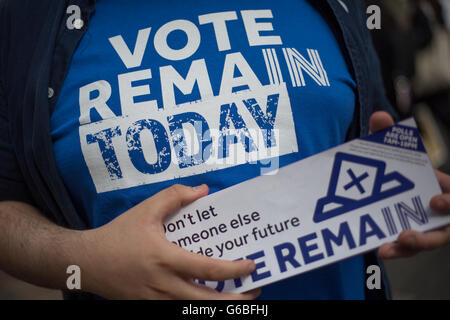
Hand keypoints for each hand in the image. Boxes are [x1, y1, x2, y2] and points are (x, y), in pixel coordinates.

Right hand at [79, 184, 259, 298]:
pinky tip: (206, 299)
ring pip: (193, 311)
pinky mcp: (148, 306)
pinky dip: (196, 308)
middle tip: (253, 293)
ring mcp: (155, 301)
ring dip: (217, 307)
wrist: (87, 262)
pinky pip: (178, 310)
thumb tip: (203, 190)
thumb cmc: (118, 235)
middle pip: (206, 302)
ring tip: (236, 299)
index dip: (233, 271)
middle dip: (234, 302)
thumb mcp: (146, 209)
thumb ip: (175, 196)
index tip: (251, 266)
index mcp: (165, 259)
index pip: (207, 270)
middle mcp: (163, 285)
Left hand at [368, 111, 449, 258]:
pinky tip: (377, 249)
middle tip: (406, 236)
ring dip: (405, 249)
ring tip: (385, 249)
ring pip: (421, 245)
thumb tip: (379, 118)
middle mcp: (439, 214)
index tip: (436, 201)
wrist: (389, 184)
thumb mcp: (397, 152)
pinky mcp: (407, 240)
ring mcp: (425, 229)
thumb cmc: (405, 168)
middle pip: (442, 233)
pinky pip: (403, 250)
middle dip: (427, 238)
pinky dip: (393, 250)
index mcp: (444, 190)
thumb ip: (389, 136)